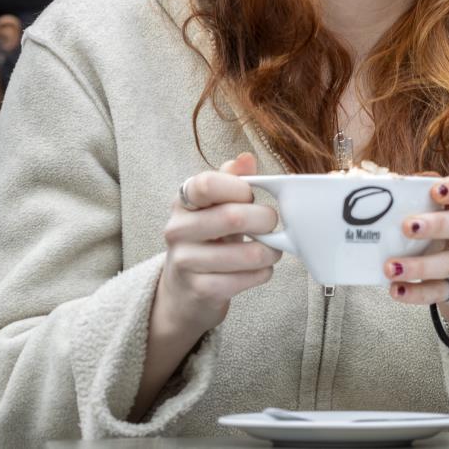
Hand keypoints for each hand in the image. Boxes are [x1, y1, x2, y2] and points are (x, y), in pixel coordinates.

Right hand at [154, 152, 281, 340]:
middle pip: (233, 217)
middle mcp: (177, 230)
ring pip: (247, 253)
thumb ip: (232, 180)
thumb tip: (246, 158)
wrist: (185, 289)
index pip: (207, 184)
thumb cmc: (209, 238)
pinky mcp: (200, 290)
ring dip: (270, 251)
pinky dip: (263, 273)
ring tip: (270, 249)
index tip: (251, 196)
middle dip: (265, 220)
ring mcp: (185, 262)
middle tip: (271, 224)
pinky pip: (247, 279)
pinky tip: (258, 269)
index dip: (240, 188)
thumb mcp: (217, 206)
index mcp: (183, 202)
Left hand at [386, 175, 448, 336]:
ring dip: (419, 265)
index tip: (436, 190)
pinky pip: (439, 291)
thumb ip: (415, 206)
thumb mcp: (437, 222)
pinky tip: (397, 290)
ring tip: (391, 267)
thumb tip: (383, 185)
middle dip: (435, 224)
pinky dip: (416, 292)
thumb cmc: (444, 243)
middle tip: (407, 226)